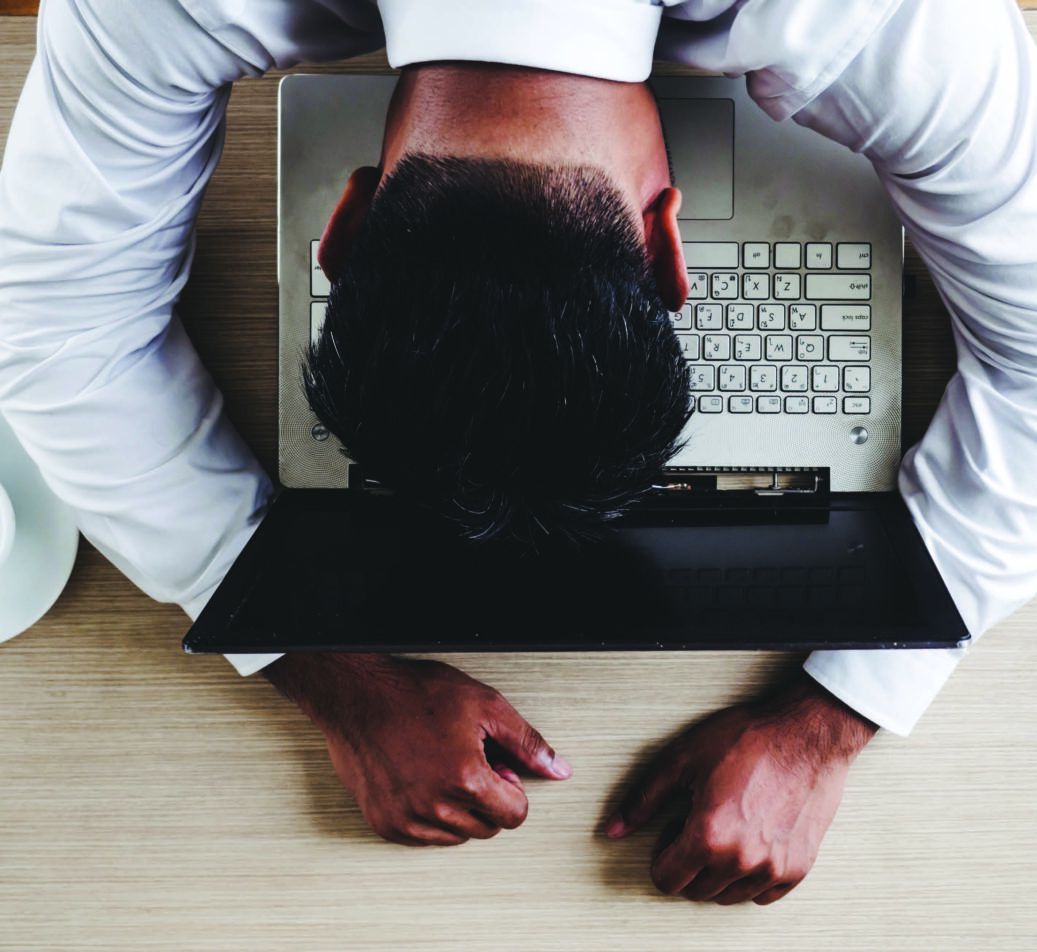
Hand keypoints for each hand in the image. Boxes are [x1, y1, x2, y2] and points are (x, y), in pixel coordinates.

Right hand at [264, 653, 570, 845]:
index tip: (496, 767)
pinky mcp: (384, 824)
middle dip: (487, 799)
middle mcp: (434, 807)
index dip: (511, 789)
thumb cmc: (415, 693)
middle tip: (469, 761)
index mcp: (465, 779)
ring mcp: (406, 819)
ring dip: (459, 809)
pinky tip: (422, 780)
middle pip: (487, 828)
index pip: (514, 816)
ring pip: (456, 836)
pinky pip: (424, 837)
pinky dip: (429, 816)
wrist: (357, 695)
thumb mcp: (485, 705)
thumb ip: (527, 742)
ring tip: (443, 767)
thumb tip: (558, 769)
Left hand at [605, 674, 876, 904]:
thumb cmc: (749, 739)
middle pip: (696, 891)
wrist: (806, 734)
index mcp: (708, 836)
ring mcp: (773, 869)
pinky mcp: (798, 868)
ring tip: (724, 829)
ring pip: (728, 896)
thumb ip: (644, 798)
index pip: (666, 879)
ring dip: (718, 872)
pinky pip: (762, 895)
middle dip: (688, 862)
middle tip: (698, 823)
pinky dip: (750, 877)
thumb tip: (615, 827)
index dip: (662, 854)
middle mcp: (741, 860)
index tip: (673, 831)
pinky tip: (749, 840)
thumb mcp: (683, 759)